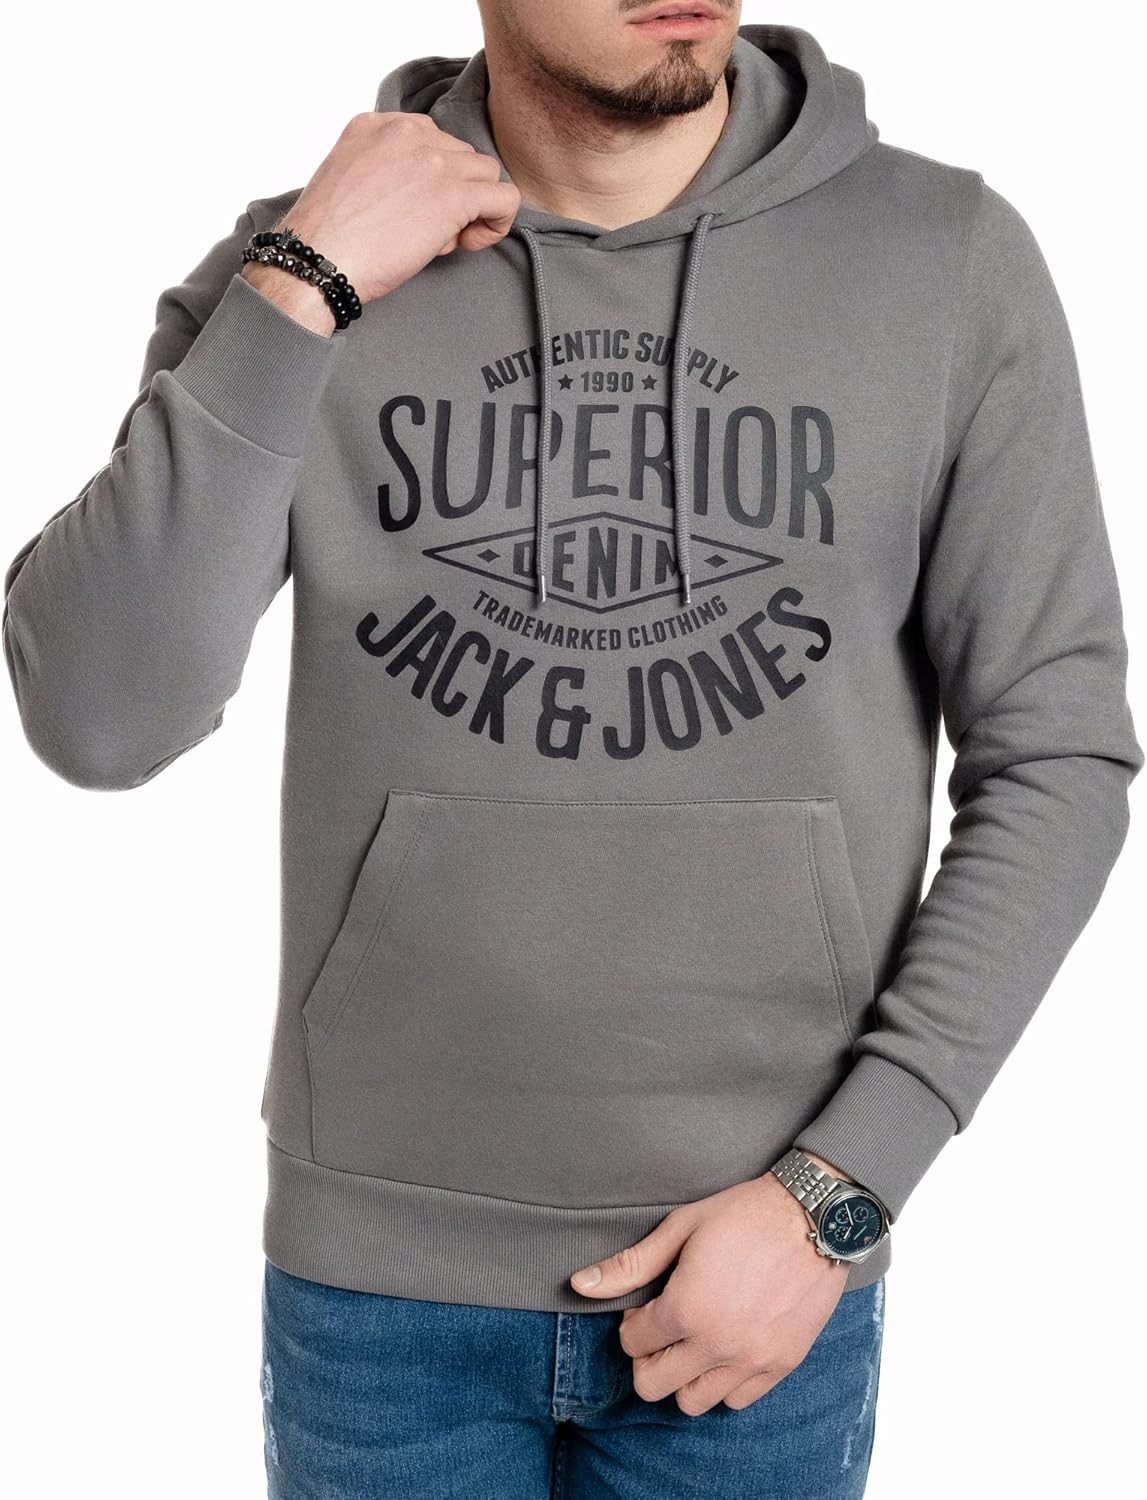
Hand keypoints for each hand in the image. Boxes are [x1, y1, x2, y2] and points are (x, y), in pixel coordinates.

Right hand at [267, 112, 522, 305]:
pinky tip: (471, 242)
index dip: (431, 180)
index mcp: (377, 125)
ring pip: (485, 174)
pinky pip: (506, 199)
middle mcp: (408, 133)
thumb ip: (384, 173)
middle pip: (460, 157)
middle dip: (451, 194)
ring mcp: (434, 161)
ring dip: (472, 207)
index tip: (413, 210)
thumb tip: (423, 199)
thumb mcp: (349, 181)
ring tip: (443, 239)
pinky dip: (498, 222)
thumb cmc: (327, 238)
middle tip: (426, 232)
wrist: (317, 260)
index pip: (431, 141)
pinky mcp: (454, 195)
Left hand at [569, 1159, 849, 1414]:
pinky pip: (738, 1401)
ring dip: (683, 1376)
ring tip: (692, 1342)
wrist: (815, 1217)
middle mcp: (716, 1344)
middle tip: (660, 1331)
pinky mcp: (781, 1365)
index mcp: (686, 1308)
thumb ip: (630, 1265)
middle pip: (654, 1385)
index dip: (632, 1323)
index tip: (644, 1307)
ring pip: (693, 1402)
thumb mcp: (681, 1228)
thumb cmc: (744, 1214)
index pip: (632, 1343)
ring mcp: (751, 1360)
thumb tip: (579, 1285)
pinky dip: (723, 1384)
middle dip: (648, 1358)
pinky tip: (724, 1349)